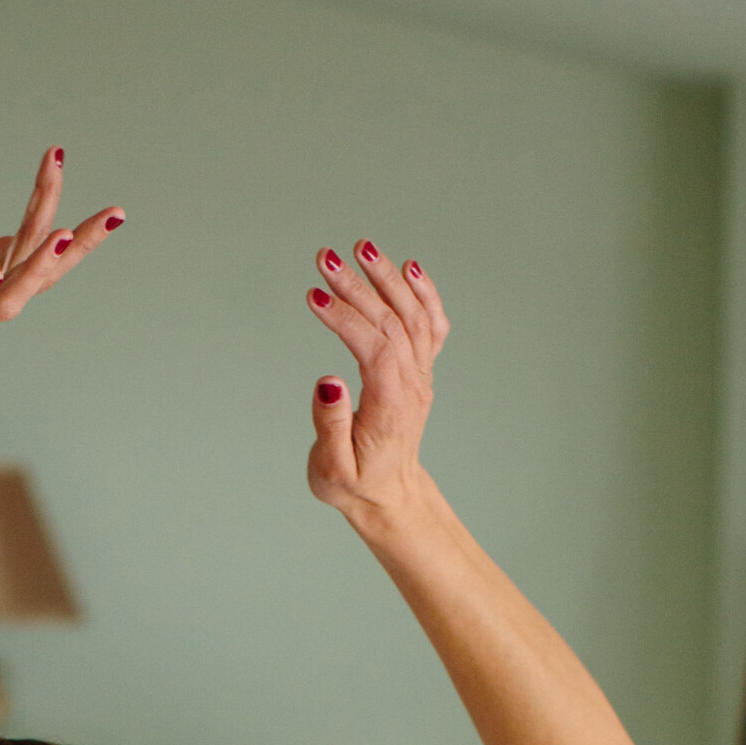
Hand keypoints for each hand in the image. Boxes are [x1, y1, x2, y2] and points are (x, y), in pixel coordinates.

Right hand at [304, 241, 448, 524]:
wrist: (390, 497)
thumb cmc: (354, 486)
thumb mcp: (332, 470)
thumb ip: (330, 426)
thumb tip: (328, 380)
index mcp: (390, 408)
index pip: (373, 348)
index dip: (345, 318)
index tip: (314, 295)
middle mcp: (412, 386)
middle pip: (391, 322)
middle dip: (357, 286)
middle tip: (325, 257)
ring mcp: (420, 376)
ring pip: (412, 316)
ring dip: (388, 278)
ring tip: (361, 247)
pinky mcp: (420, 371)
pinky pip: (431, 325)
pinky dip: (424, 294)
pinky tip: (409, 268)